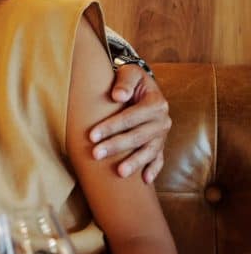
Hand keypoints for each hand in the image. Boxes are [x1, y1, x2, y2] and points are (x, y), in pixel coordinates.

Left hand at [88, 64, 170, 182]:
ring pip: (149, 151)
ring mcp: (162, 134)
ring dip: (135, 162)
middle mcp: (162, 120)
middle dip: (116, 146)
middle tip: (95, 154)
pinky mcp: (161, 144)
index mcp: (156, 102)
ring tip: (119, 173)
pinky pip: (159, 159)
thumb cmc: (131, 80)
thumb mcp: (129, 72)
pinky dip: (154, 169)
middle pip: (138, 136)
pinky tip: (145, 181)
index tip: (92, 135)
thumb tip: (118, 95)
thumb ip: (124, 81)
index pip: (131, 117)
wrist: (142, 86)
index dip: (112, 126)